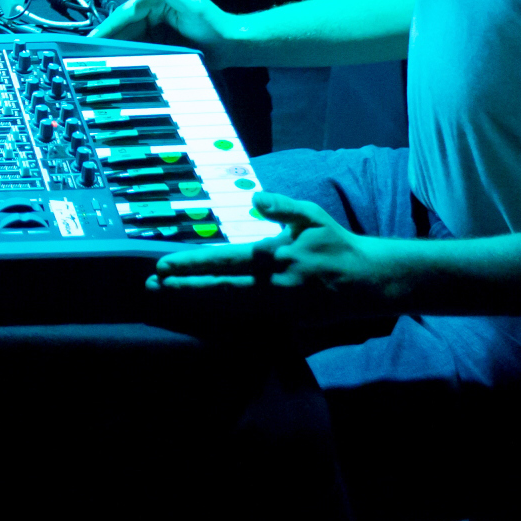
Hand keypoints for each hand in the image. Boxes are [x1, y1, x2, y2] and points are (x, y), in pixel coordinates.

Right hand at [95, 0, 241, 58]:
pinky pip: (139, 49)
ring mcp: (156, 29)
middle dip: (107, 39)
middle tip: (89, 54)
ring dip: (115, 48)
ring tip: (99, 61)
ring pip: (129, 39)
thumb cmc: (216, 24)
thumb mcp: (192, 4)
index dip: (108, 26)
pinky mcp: (160, 43)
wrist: (232, 45)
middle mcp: (153, 14)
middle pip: (124, 28)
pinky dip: (128, 55)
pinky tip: (118, 64)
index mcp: (156, 1)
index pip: (126, 13)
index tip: (93, 38)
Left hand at [148, 192, 416, 310]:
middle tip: (152, 284)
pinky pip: (245, 315)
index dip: (191, 264)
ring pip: (228, 305)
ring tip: (166, 294)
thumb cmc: (335, 244)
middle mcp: (271, 285)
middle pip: (218, 289)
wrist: (367, 282)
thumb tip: (255, 199)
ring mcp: (277, 307)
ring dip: (195, 300)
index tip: (164, 265)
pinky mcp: (284, 321)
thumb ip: (281, 207)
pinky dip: (219, 311)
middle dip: (183, 287)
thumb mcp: (311, 216)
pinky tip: (199, 307)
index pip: (224, 261)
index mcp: (275, 257)